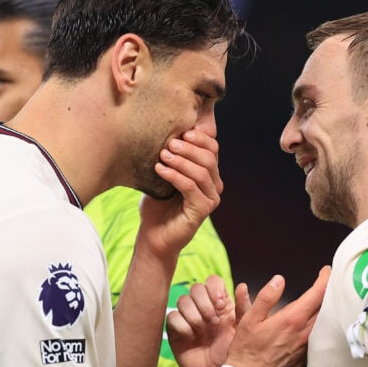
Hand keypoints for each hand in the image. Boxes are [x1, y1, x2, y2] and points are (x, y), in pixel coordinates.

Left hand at [138, 129, 221, 258]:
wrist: (153, 234)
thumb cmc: (157, 204)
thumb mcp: (164, 174)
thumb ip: (171, 156)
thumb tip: (167, 131)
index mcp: (208, 173)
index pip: (212, 148)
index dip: (199, 137)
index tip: (181, 131)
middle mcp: (214, 185)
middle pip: (209, 158)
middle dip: (189, 148)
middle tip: (169, 143)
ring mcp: (210, 199)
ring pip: (201, 172)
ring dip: (180, 161)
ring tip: (162, 156)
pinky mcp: (202, 211)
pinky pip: (190, 187)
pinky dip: (174, 175)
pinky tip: (159, 170)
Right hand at [167, 275, 247, 366]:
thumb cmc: (234, 355)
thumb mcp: (243, 331)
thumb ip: (243, 309)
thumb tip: (241, 286)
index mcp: (220, 304)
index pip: (212, 282)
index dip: (214, 288)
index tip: (221, 304)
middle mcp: (203, 308)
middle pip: (196, 288)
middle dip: (204, 303)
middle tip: (213, 321)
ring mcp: (188, 319)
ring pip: (183, 300)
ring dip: (194, 315)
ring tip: (202, 330)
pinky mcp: (176, 331)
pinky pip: (172, 316)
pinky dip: (183, 326)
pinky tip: (191, 338)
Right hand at [226, 266, 329, 366]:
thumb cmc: (245, 352)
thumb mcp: (249, 319)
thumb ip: (266, 297)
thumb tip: (278, 279)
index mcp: (292, 320)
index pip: (317, 294)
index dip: (325, 279)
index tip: (326, 271)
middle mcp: (304, 333)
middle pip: (326, 308)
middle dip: (329, 292)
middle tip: (329, 282)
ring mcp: (307, 348)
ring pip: (324, 324)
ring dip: (326, 310)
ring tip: (325, 300)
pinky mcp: (306, 360)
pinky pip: (319, 339)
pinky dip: (321, 327)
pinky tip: (316, 325)